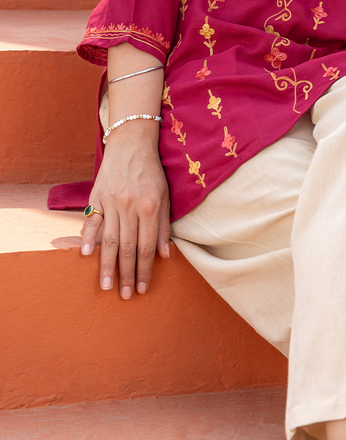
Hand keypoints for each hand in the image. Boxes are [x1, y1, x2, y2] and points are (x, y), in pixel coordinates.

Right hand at [80, 124, 170, 297]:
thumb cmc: (152, 172)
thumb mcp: (165, 196)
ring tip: (105, 286)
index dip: (145, 270)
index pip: (147, 246)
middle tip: (125, 295)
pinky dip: (88, 238)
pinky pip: (91, 221)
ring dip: (106, 266)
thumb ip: (163, 225)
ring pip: (108, 240)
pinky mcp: (96, 196)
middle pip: (127, 247)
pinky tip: (86, 255)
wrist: (131, 143)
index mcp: (150, 207)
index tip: (143, 288)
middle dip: (126, 274)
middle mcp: (129, 206)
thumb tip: (165, 255)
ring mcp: (111, 201)